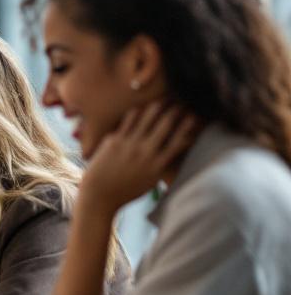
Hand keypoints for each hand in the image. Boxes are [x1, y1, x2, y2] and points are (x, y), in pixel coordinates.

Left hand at [81, 103, 198, 214]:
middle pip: (166, 124)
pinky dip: (137, 112)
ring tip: (164, 99)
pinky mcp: (114, 140)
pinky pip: (129, 120)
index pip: (180, 140)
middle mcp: (146, 152)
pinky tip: (141, 107)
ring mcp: (129, 145)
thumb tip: (172, 154)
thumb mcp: (150, 181)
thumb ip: (161, 166)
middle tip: (181, 102)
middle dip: (176, 110)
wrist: (99, 195)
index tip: (195, 116)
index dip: (189, 126)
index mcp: (158, 164)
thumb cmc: (126, 190)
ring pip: (148, 118)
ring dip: (158, 106)